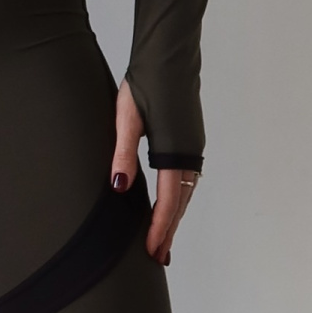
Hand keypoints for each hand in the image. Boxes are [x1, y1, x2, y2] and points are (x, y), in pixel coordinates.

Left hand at [111, 80, 198, 266]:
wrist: (170, 55)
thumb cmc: (145, 83)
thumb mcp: (126, 118)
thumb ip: (122, 154)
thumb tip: (118, 189)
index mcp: (173, 152)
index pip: (167, 202)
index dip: (159, 229)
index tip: (152, 252)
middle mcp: (189, 153)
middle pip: (180, 203)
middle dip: (169, 231)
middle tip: (158, 257)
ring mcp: (192, 146)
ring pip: (185, 192)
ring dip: (174, 217)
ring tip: (163, 239)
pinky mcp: (190, 139)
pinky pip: (186, 179)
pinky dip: (178, 198)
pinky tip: (170, 203)